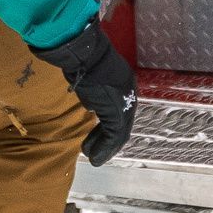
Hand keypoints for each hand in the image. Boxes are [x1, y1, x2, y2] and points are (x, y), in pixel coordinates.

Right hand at [31, 21, 138, 167]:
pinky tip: (93, 155)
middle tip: (95, 151)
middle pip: (121, 124)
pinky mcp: (117, 113)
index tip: (96, 136)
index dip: (108, 126)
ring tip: (93, 156)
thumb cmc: (83, 60)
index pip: (119, 111)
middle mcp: (129, 94)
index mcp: (125, 84)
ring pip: (118, 133)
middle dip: (107, 140)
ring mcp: (125, 104)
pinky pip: (112, 136)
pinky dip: (103, 148)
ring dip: (104, 148)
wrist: (85, 55)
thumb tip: (92, 107)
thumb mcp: (91, 78)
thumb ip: (95, 93)